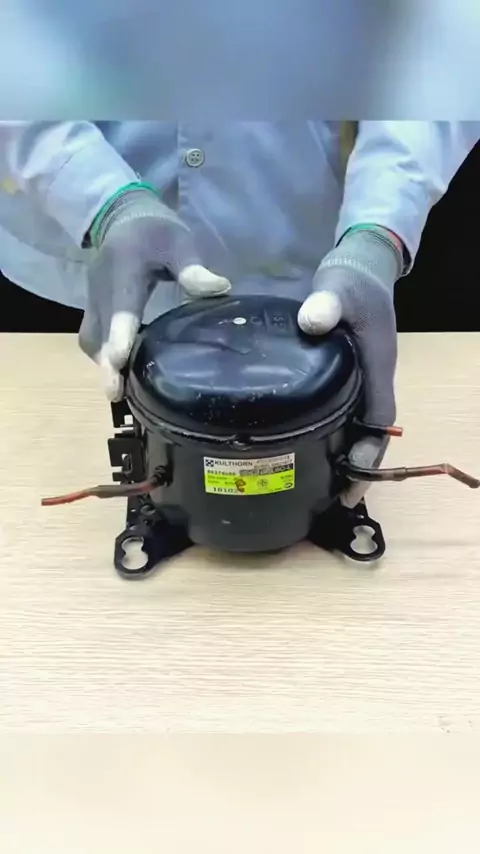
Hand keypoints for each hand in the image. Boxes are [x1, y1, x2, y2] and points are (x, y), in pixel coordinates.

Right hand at [79, 186, 230, 399]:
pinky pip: (92, 336)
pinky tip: (120, 372)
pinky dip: (102, 356)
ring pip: (92, 337)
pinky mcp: (92, 307)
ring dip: (102, 363)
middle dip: (106, 362)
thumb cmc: (156, 231)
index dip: (119, 333)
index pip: (121, 304)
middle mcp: (101, 286)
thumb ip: (193, 267)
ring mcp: (92, 298)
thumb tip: (219, 289)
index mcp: (124, 268)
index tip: (118, 359)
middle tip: (115, 393)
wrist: (123, 218)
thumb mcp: (178, 241)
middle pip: (100, 330)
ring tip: (119, 390)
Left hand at [297, 227, 403, 507]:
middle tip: (332, 495)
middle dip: (356, 463)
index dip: (368, 451)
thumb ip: (327, 302)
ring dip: (344, 451)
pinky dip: (333, 431)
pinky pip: (345, 409)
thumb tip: (313, 322)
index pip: (379, 418)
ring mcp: (362, 377)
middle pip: (370, 430)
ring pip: (358, 423)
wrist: (360, 263)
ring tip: (318, 481)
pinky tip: (310, 443)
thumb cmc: (352, 278)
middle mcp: (374, 377)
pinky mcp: (347, 373)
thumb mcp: (339, 285)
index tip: (352, 481)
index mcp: (378, 364)